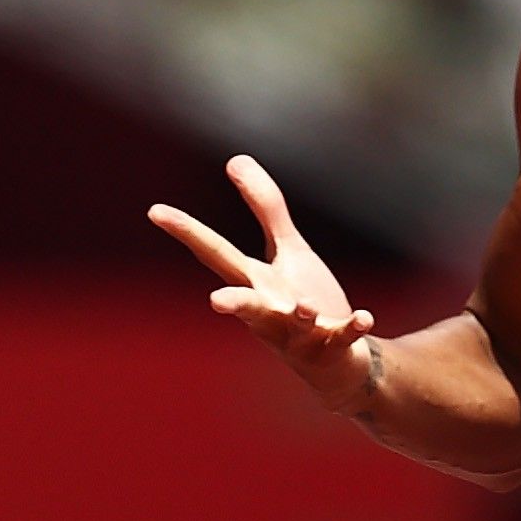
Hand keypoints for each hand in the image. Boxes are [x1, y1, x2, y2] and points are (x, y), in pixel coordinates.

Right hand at [147, 155, 377, 411]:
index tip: (156, 210)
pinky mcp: (334, 345)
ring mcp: (301, 333)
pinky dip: (354, 328)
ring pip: (295, 327)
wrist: (336, 361)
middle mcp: (271, 311)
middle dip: (233, 303)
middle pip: (247, 304)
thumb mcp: (288, 251)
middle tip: (215, 303)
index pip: (217, 254)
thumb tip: (235, 158)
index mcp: (255, 285)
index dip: (188, 232)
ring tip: (303, 307)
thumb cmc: (302, 303)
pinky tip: (365, 317)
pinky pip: (343, 337)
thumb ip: (265, 208)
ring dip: (299, 316)